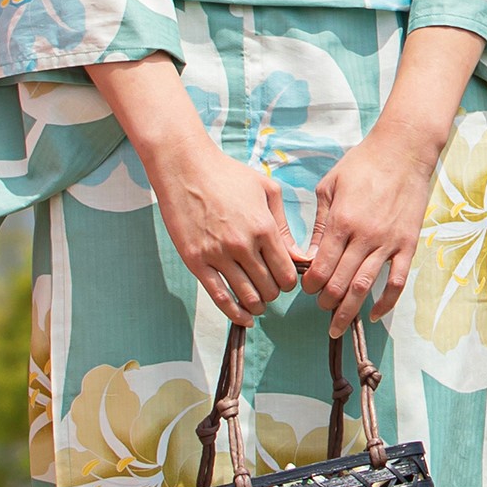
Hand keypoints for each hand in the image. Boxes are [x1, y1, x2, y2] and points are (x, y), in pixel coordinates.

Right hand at [93, 54, 309, 324]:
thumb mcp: (266, 191)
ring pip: (247, 296)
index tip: (286, 280)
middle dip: (274, 293)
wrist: (185, 169)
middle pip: (269, 288)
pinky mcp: (196, 262)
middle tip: (271, 289)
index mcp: (264, 228)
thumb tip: (301, 257)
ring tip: (259, 303)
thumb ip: (284, 226)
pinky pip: (219, 297)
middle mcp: (243, 245)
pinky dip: (234, 313)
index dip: (290, 282)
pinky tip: (244, 318)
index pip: (287, 273)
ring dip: (257, 305)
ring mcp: (217, 255)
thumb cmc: (229, 175)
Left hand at [309, 26, 484, 336]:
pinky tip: (375, 314)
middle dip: (325, 302)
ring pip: (366, 286)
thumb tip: (311, 255)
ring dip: (349, 309)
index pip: (321, 266)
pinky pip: (398, 281)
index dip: (310, 284)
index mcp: (341, 221)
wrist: (403, 150)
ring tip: (338, 325)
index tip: (305, 290)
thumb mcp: (329, 186)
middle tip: (320, 308)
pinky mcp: (408, 244)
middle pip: (340, 282)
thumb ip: (320, 223)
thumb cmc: (362, 164)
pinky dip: (387, 302)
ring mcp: (388, 242)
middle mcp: (364, 236)